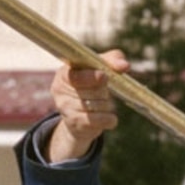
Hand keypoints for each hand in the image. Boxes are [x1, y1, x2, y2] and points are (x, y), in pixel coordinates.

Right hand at [47, 48, 124, 162]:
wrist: (78, 116)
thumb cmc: (91, 85)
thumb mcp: (99, 68)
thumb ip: (112, 60)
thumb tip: (124, 65)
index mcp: (64, 73)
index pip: (76, 75)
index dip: (90, 76)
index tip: (104, 76)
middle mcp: (60, 91)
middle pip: (92, 91)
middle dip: (103, 91)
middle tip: (102, 91)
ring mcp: (65, 109)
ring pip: (97, 106)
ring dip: (107, 105)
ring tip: (102, 104)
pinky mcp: (74, 124)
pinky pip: (100, 120)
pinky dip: (110, 119)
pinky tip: (108, 118)